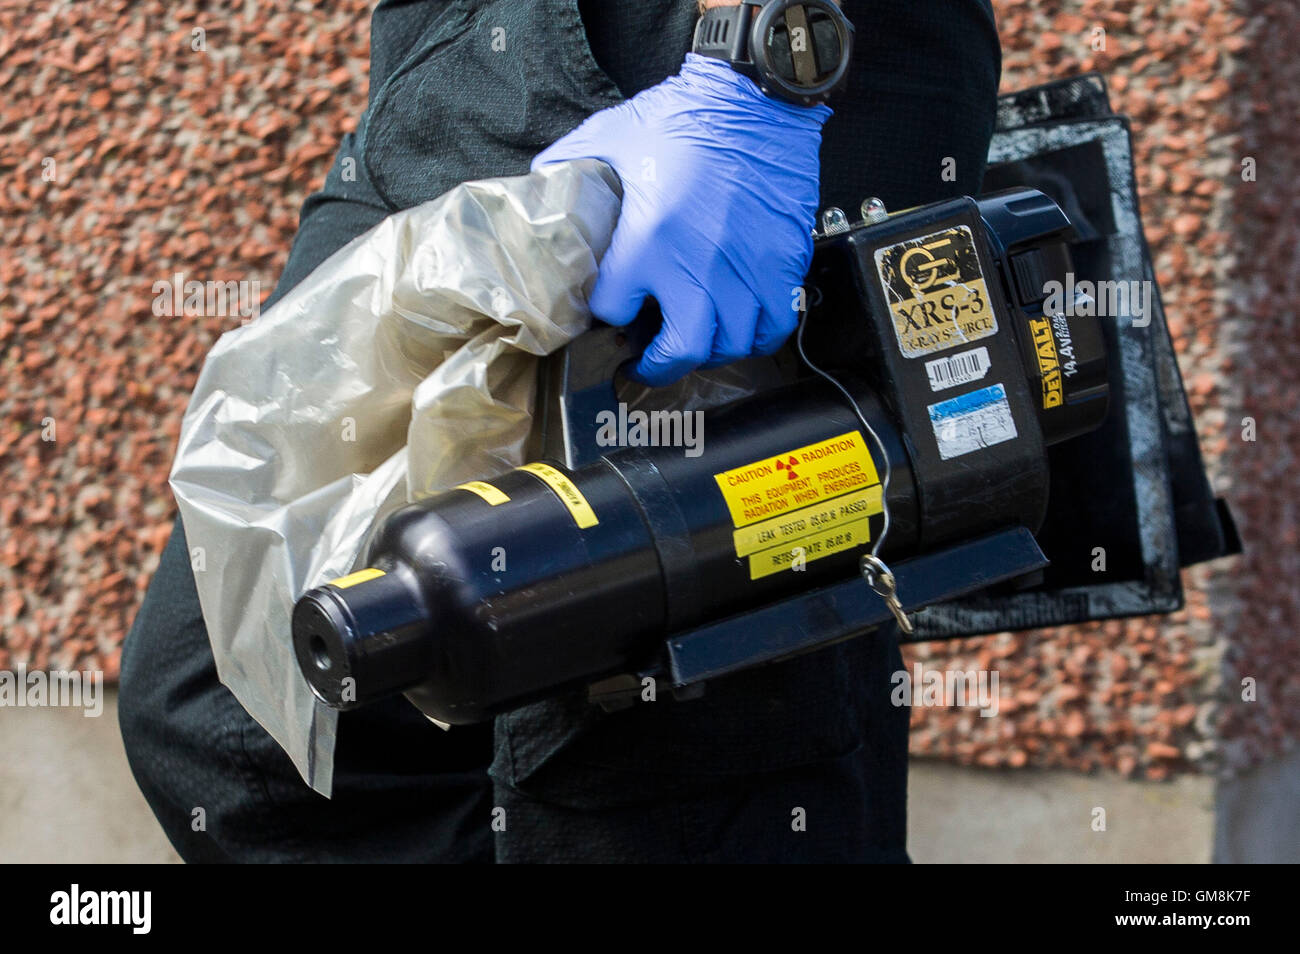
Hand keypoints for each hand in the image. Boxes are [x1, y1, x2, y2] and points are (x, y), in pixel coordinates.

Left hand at [532, 53, 829, 385]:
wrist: (754, 102)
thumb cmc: (685, 118)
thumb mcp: (610, 137)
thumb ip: (570, 166)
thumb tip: (542, 185)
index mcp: (648, 241)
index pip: (613, 310)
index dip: (607, 312)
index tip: (609, 307)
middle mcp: (698, 268)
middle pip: (679, 352)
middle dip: (656, 367)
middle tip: (645, 364)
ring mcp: (745, 273)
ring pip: (727, 347)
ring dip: (705, 351)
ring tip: (692, 340)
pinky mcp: (782, 267)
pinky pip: (772, 328)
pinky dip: (754, 337)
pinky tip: (739, 325)